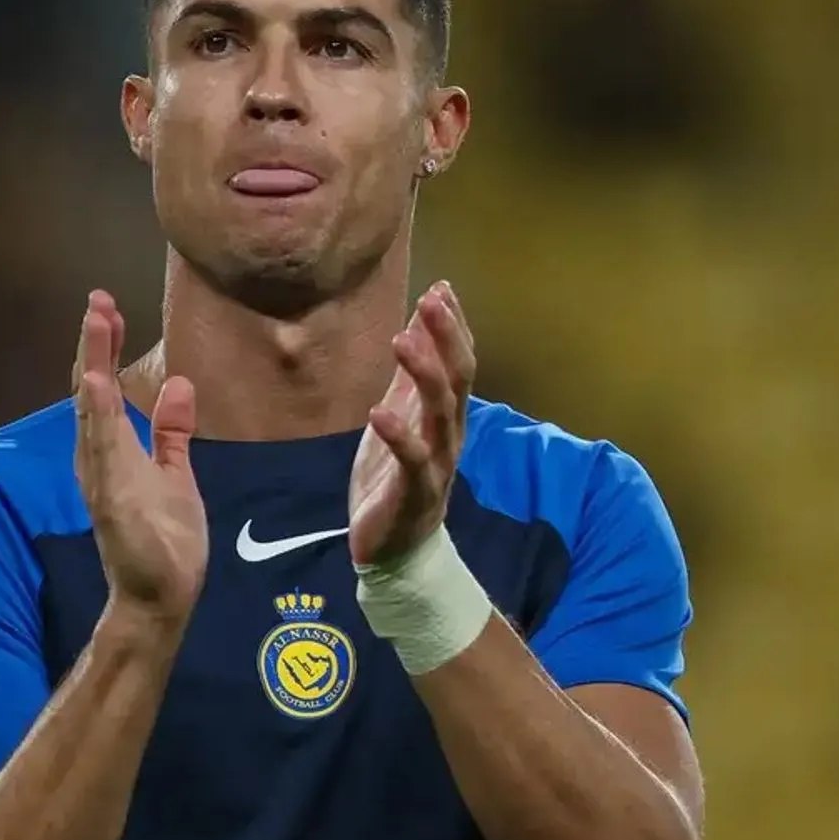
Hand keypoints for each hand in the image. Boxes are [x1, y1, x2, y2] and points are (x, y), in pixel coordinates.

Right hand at [71, 290, 207, 630]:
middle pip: (90, 392)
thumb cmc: (165, 541)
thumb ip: (172, 433)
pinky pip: (104, 452)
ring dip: (93, 368)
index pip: (105, 389)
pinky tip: (96, 386)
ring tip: (95, 325)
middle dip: (93, 346)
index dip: (105, 348)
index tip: (108, 307)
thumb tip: (179, 384)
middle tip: (98, 300)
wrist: (161, 598)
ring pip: (93, 414)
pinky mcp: (112, 501)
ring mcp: (103, 479)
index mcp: (114, 451)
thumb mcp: (175, 474)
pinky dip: (97, 418)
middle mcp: (100, 459)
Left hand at [348, 281, 475, 565]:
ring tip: (401, 340)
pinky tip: (379, 412)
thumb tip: (421, 322)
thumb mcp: (401, 416)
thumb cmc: (396, 478)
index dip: (453, 327)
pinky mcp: (414, 494)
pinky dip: (399, 435)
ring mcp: (435, 465)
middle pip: (456, 381)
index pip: (459, 363)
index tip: (441, 289)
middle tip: (431, 301)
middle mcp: (449, 436)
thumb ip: (411, 375)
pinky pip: (412, 461)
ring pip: (439, 414)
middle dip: (446, 339)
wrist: (394, 551)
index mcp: (446, 417)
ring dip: (423, 374)